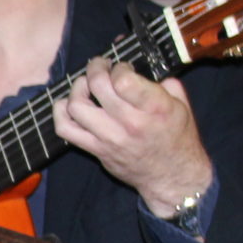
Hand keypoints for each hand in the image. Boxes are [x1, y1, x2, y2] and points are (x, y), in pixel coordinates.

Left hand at [54, 58, 215, 218]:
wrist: (172, 176)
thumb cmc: (177, 138)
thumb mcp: (182, 106)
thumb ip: (165, 84)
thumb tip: (142, 71)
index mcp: (155, 108)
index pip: (123, 80)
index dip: (118, 68)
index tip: (121, 68)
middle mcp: (131, 122)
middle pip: (97, 86)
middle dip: (96, 69)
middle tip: (100, 66)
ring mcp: (110, 137)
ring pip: (77, 106)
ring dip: (77, 88)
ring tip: (85, 84)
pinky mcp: (95, 149)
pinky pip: (66, 130)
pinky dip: (60, 113)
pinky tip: (68, 104)